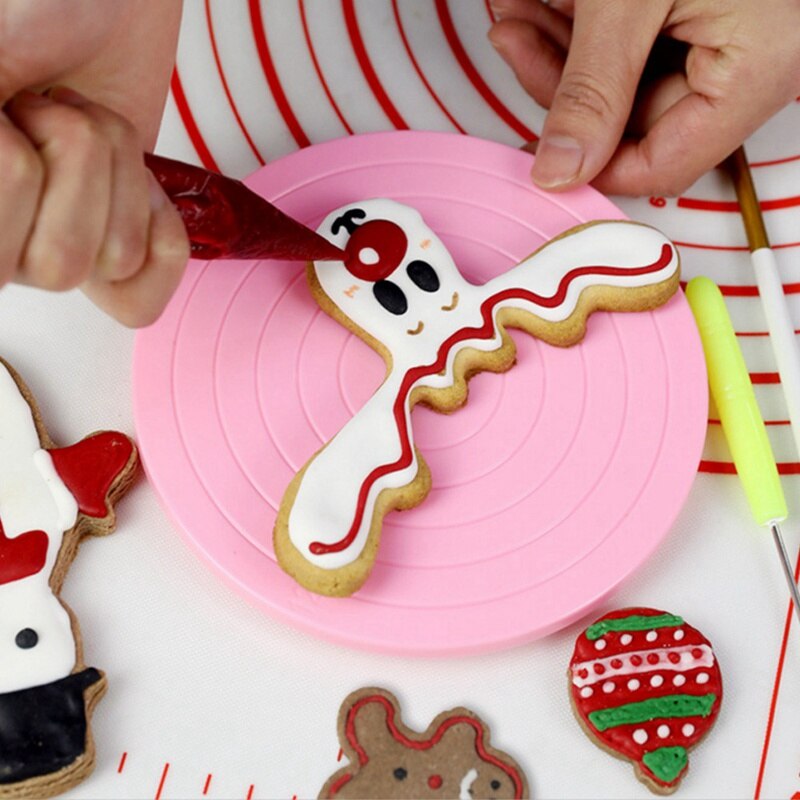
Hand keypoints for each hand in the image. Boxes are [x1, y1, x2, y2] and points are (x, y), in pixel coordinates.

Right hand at [0, 0, 187, 325]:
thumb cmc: (32, 8)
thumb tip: (6, 160)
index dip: (16, 172)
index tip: (9, 114)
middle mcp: (2, 230)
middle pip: (59, 269)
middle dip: (74, 166)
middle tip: (49, 111)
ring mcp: (58, 241)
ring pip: (109, 260)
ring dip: (115, 172)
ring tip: (85, 124)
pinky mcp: (115, 243)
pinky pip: (141, 299)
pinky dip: (162, 235)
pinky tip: (144, 188)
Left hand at [489, 0, 799, 195]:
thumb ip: (591, 91)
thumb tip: (558, 171)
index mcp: (757, 73)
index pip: (663, 164)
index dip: (593, 166)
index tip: (537, 154)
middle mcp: (754, 65)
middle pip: (636, 119)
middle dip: (561, 80)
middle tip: (512, 35)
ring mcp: (733, 36)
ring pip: (631, 77)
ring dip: (566, 47)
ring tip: (519, 8)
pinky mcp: (713, 11)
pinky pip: (643, 40)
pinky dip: (593, 23)